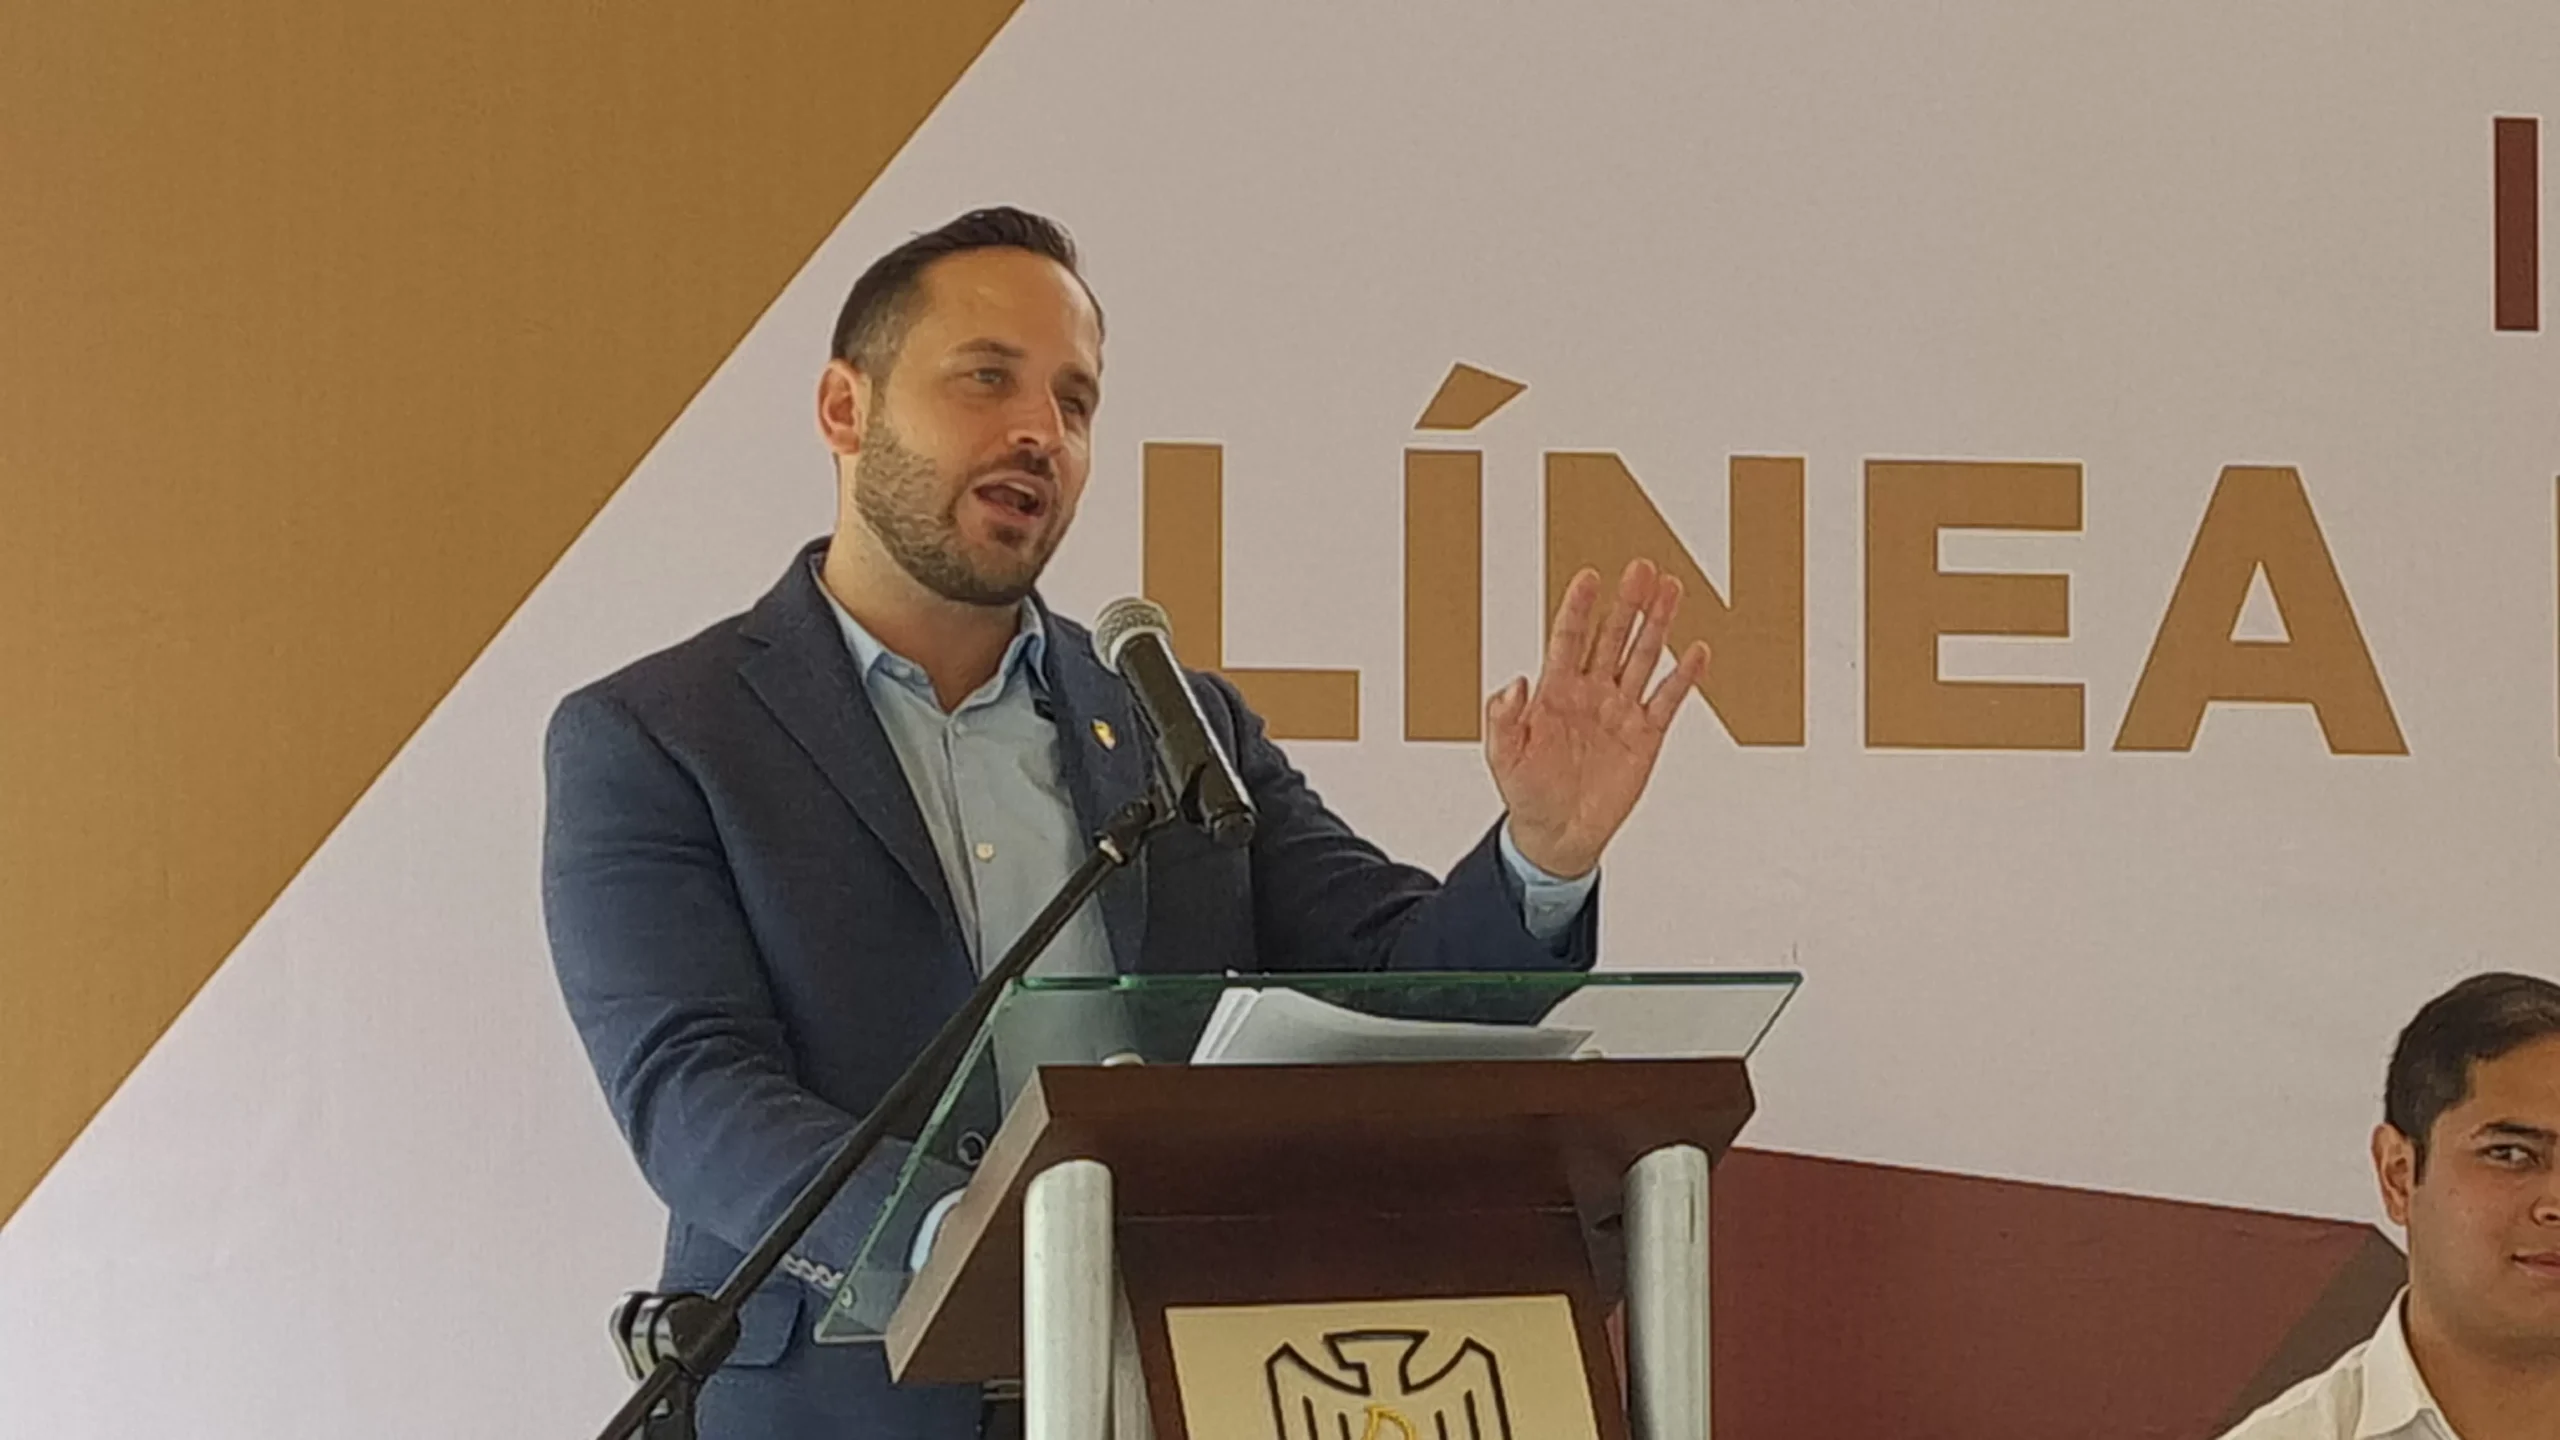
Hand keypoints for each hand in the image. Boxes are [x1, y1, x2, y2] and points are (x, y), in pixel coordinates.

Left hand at [1485, 559, 1710, 877]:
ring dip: (1657, 625)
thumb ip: (1505, 717)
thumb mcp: (1503, 756)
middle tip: (1641, 569)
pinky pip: (1668, 700)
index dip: (1579, 609)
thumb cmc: (1527, 792)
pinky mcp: (1646, 735)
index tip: (1589, 577)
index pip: (1568, 638)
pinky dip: (1683, 677)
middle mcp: (1591, 692)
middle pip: (1612, 637)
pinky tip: (1696, 651)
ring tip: (1671, 589)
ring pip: (1642, 658)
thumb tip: (1515, 682)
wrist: (1558, 835)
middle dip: (1626, 603)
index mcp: (1554, 691)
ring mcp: (1620, 710)